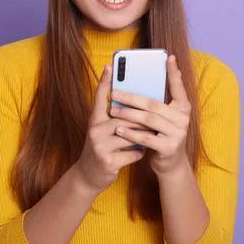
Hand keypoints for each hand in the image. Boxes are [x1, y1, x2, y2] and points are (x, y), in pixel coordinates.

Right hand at [72, 65, 146, 193]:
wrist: (88, 176)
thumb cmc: (101, 148)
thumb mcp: (103, 131)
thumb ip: (115, 118)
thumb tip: (136, 103)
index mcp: (94, 120)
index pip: (99, 98)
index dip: (104, 82)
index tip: (110, 66)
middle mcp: (95, 131)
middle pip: (122, 117)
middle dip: (140, 117)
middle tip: (155, 115)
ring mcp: (100, 147)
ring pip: (129, 134)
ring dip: (143, 135)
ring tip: (152, 134)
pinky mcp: (108, 162)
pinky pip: (132, 153)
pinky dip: (139, 152)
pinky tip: (142, 152)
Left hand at [110, 55, 190, 175]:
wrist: (170, 163)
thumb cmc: (162, 134)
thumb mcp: (164, 117)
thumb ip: (158, 101)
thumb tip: (143, 79)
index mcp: (183, 107)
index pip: (178, 87)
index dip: (173, 72)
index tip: (168, 57)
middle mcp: (183, 118)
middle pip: (153, 104)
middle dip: (131, 98)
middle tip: (114, 93)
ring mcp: (177, 133)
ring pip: (148, 120)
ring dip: (127, 114)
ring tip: (112, 111)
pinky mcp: (169, 148)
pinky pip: (146, 138)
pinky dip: (130, 133)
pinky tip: (118, 129)